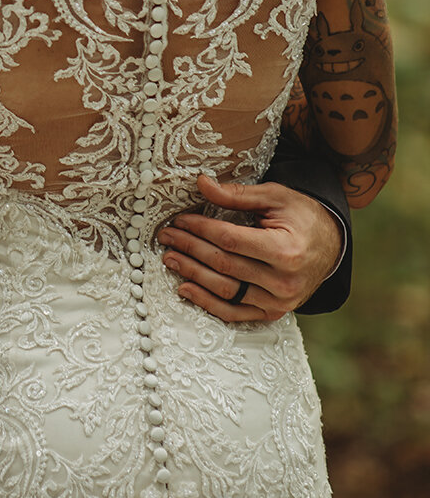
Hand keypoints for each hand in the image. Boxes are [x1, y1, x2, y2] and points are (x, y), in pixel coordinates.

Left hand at [156, 174, 343, 322]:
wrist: (331, 246)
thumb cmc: (301, 216)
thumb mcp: (275, 197)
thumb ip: (237, 194)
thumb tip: (202, 183)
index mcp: (286, 249)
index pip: (230, 240)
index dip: (200, 229)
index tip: (180, 220)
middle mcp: (284, 280)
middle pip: (224, 265)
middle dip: (190, 249)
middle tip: (167, 237)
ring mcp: (279, 301)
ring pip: (225, 291)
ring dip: (192, 275)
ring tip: (170, 258)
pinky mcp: (273, 312)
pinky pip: (235, 313)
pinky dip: (207, 303)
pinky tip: (186, 288)